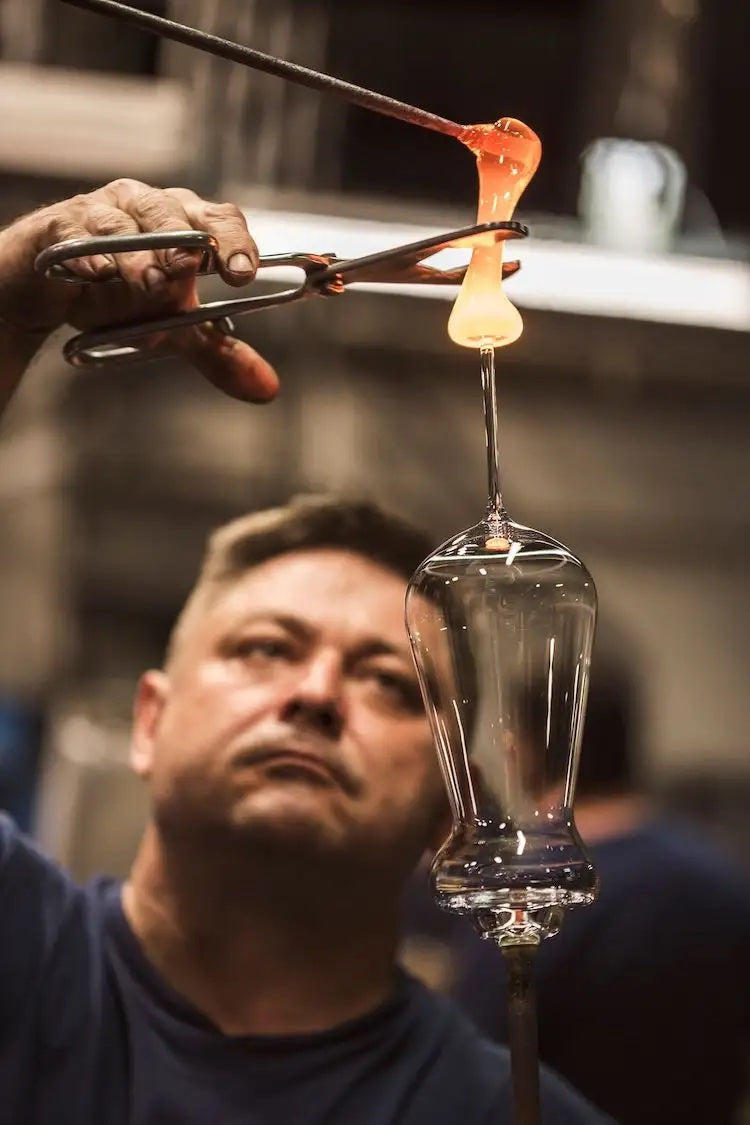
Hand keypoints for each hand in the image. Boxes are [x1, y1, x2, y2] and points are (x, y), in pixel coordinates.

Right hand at [0, 179, 278, 402]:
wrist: (56, 289)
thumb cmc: (124, 295)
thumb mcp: (176, 328)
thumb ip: (219, 353)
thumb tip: (267, 389)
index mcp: (186, 223)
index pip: (219, 221)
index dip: (234, 241)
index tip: (243, 274)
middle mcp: (149, 207)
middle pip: (174, 211)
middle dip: (186, 240)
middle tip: (192, 268)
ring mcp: (104, 212)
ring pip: (125, 223)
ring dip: (139, 253)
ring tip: (150, 282)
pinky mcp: (63, 227)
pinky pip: (77, 234)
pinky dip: (89, 253)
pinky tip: (99, 272)